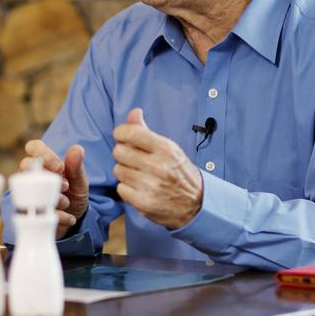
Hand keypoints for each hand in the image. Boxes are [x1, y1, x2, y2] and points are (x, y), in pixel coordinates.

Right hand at [20, 140, 88, 237]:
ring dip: (52, 197)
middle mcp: (31, 174)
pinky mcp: (29, 211)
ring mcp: (27, 191)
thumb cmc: (73, 193)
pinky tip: (70, 218)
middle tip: (65, 186)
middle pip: (25, 165)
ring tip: (67, 202)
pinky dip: (57, 216)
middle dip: (46, 176)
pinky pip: (36, 212)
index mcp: (44, 162)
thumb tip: (76, 148)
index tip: (60, 167)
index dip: (44, 154)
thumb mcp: (79, 180)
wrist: (74, 217)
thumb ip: (76, 166)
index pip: (34, 147)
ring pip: (29, 188)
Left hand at [111, 108, 201, 228]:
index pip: (131, 133)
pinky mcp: (144, 203)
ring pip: (118, 170)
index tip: (122, 136)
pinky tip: (139, 188)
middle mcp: (158, 167)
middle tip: (133, 159)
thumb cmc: (179, 172)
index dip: (121, 133)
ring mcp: (150, 186)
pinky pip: (120, 188)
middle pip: (119, 151)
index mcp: (165, 149)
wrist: (196, 203)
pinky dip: (127, 188)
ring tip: (139, 175)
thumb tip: (134, 112)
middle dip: (123, 154)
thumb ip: (146, 131)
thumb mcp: (169, 148)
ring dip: (125, 172)